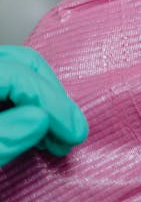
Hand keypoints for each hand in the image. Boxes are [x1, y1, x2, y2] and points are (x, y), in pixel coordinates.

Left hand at [0, 47, 87, 165]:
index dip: (54, 103)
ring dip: (45, 102)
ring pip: (20, 71)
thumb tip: (41, 118)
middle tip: (72, 131)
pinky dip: (28, 105)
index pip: (21, 74)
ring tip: (58, 138)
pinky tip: (38, 131)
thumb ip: (4, 136)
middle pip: (25, 63)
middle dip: (55, 97)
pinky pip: (10, 86)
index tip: (74, 133)